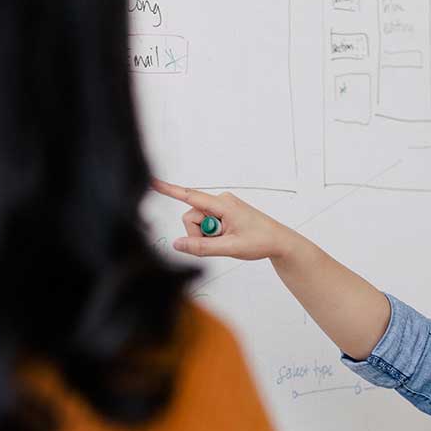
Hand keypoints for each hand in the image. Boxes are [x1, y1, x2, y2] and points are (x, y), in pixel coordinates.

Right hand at [151, 179, 296, 260]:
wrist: (278, 241)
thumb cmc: (260, 241)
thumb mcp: (230, 248)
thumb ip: (201, 247)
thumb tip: (177, 244)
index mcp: (223, 204)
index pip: (190, 195)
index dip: (169, 190)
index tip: (152, 182)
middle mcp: (220, 201)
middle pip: (191, 216)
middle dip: (198, 233)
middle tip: (219, 243)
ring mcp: (222, 206)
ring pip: (198, 222)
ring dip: (207, 236)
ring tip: (227, 240)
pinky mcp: (223, 213)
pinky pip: (207, 224)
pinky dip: (212, 234)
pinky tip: (227, 237)